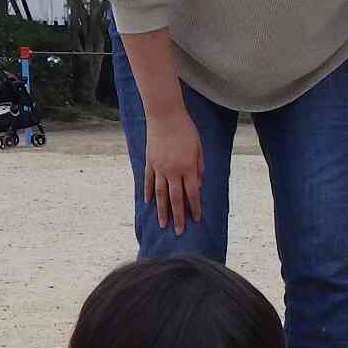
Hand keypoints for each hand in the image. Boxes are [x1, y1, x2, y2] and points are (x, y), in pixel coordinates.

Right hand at [142, 111, 202, 230]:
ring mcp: (159, 168)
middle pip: (176, 199)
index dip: (195, 207)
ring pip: (160, 194)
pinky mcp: (149, 162)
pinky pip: (148, 181)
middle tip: (178, 232)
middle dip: (179, 216)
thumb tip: (198, 185)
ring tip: (163, 224)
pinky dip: (147, 193)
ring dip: (162, 210)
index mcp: (188, 167)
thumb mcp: (198, 147)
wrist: (165, 114)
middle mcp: (173, 171)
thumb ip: (199, 167)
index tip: (196, 219)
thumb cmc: (186, 129)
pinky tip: (148, 203)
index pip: (192, 193)